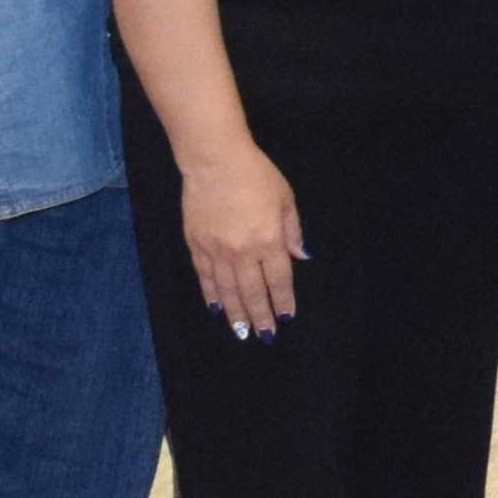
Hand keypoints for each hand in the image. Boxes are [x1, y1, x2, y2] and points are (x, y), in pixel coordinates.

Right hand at [178, 143, 305, 336]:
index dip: (282, 301)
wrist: (214, 161)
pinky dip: (211, 295)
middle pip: (252, 292)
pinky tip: (216, 308)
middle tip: (265, 337)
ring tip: (241, 332)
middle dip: (260, 317)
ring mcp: (216, 250)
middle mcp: (242, 251)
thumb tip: (301, 257)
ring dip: (236, 314)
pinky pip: (205, 277)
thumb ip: (292, 230)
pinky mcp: (196, 244)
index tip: (286, 318)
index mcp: (268, 240)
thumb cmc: (256, 175)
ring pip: (227, 290)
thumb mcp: (285, 198)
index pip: (278, 280)